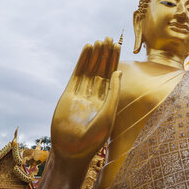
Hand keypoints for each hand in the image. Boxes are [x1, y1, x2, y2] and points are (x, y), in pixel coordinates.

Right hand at [51, 37, 120, 159]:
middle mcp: (96, 95)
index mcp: (108, 100)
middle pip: (102, 70)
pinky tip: (86, 49)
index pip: (112, 76)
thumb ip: (113, 93)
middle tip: (110, 38)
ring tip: (99, 40)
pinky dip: (82, 61)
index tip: (118, 47)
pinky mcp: (69, 93)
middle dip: (105, 55)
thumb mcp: (108, 113)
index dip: (115, 61)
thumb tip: (119, 72)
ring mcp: (82, 93)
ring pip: (90, 70)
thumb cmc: (94, 137)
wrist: (72, 150)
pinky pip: (77, 74)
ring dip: (95, 55)